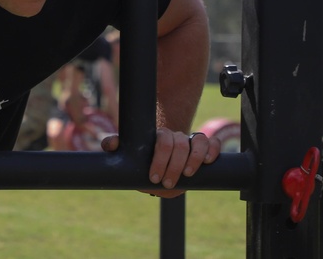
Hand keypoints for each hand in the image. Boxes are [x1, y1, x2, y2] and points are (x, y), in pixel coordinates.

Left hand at [101, 128, 220, 197]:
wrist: (161, 168)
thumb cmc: (144, 162)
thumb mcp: (131, 157)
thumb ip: (118, 147)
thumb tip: (110, 144)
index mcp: (159, 137)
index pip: (163, 141)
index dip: (160, 158)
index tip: (154, 177)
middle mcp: (177, 137)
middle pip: (180, 143)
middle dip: (174, 165)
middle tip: (167, 183)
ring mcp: (191, 141)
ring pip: (198, 140)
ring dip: (194, 158)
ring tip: (187, 174)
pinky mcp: (204, 148)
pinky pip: (212, 143)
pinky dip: (212, 150)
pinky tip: (208, 162)